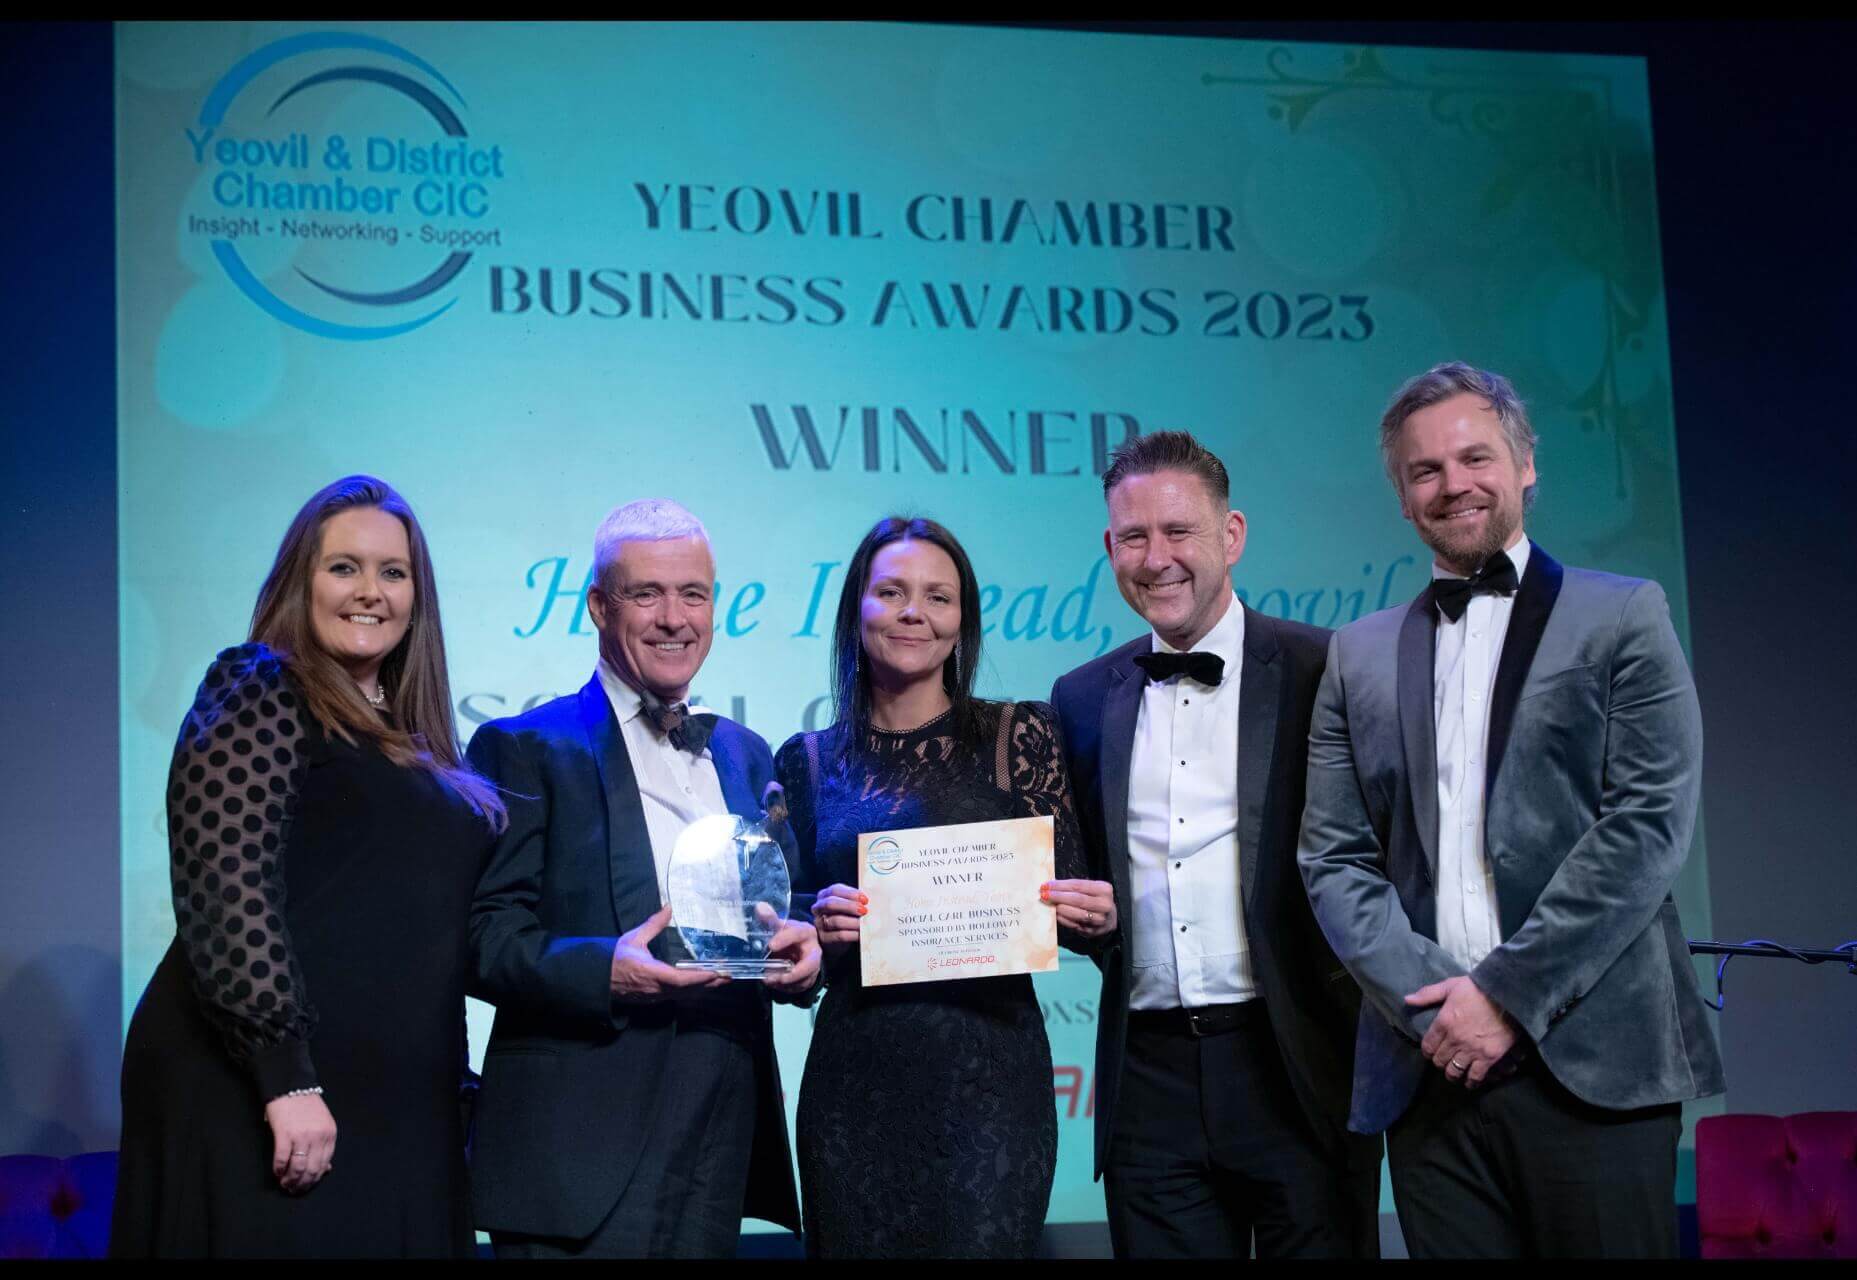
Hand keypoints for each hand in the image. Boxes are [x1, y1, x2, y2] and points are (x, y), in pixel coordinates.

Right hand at [265, 1092, 335, 1193]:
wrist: (291, 1086)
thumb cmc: (306, 1106)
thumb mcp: (322, 1124)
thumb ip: (323, 1145)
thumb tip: (326, 1169)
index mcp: (330, 1134)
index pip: (324, 1165)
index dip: (314, 1179)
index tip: (306, 1186)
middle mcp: (319, 1137)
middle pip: (312, 1170)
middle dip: (302, 1184)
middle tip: (293, 1190)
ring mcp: (302, 1136)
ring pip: (297, 1168)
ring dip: (290, 1180)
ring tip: (285, 1184)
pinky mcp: (284, 1134)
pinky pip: (282, 1159)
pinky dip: (278, 1170)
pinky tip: (276, 1172)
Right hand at [610, 904, 730, 1000]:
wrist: (597, 980)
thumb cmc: (615, 958)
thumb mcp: (634, 938)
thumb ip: (653, 924)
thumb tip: (668, 907)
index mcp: (652, 974)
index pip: (681, 980)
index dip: (700, 978)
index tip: (716, 973)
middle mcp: (656, 989)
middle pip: (689, 991)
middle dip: (710, 984)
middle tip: (729, 976)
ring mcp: (656, 997)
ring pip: (684, 996)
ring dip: (703, 989)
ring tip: (720, 981)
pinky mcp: (654, 1000)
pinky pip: (677, 998)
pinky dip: (692, 992)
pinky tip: (701, 987)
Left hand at [759, 909, 821, 997]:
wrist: (799, 948)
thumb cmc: (788, 935)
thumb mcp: (780, 927)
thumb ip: (770, 919)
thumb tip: (760, 906)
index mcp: (806, 933)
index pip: (798, 934)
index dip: (785, 939)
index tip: (770, 945)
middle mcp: (814, 951)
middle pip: (811, 964)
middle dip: (795, 973)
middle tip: (776, 977)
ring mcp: (813, 967)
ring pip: (805, 979)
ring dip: (787, 983)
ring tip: (768, 981)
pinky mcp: (809, 979)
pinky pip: (799, 987)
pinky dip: (786, 989)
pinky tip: (773, 984)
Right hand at [812, 883, 865, 957]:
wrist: (838, 935)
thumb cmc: (847, 914)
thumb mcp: (849, 903)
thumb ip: (856, 900)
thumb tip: (870, 899)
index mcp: (824, 895)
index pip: (835, 890)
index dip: (850, 894)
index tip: (865, 899)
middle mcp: (818, 908)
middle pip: (831, 904)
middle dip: (849, 906)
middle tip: (865, 911)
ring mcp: (819, 923)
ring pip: (835, 921)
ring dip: (853, 922)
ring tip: (865, 924)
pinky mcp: (824, 938)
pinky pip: (839, 935)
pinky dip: (853, 934)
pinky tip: (861, 934)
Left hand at [1041, 878, 1116, 937]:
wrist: (1109, 919)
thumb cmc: (1094, 900)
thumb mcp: (1090, 889)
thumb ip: (1073, 887)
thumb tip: (1050, 886)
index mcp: (1104, 889)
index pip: (1078, 885)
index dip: (1060, 885)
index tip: (1046, 885)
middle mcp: (1104, 905)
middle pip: (1078, 899)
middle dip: (1058, 896)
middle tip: (1043, 894)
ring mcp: (1099, 920)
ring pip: (1076, 913)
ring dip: (1059, 908)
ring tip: (1047, 904)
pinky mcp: (1092, 931)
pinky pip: (1074, 925)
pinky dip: (1062, 919)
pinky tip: (1054, 914)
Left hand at [1406, 975, 1516, 1087]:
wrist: (1508, 995)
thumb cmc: (1478, 989)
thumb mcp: (1450, 986)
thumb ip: (1428, 994)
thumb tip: (1407, 999)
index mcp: (1443, 1022)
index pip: (1427, 1046)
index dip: (1427, 1051)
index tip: (1430, 1052)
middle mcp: (1454, 1039)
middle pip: (1439, 1060)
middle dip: (1439, 1062)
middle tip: (1444, 1061)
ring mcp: (1472, 1050)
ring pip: (1454, 1071)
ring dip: (1452, 1074)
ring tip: (1454, 1073)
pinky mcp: (1489, 1057)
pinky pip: (1475, 1076)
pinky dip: (1471, 1081)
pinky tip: (1470, 1082)